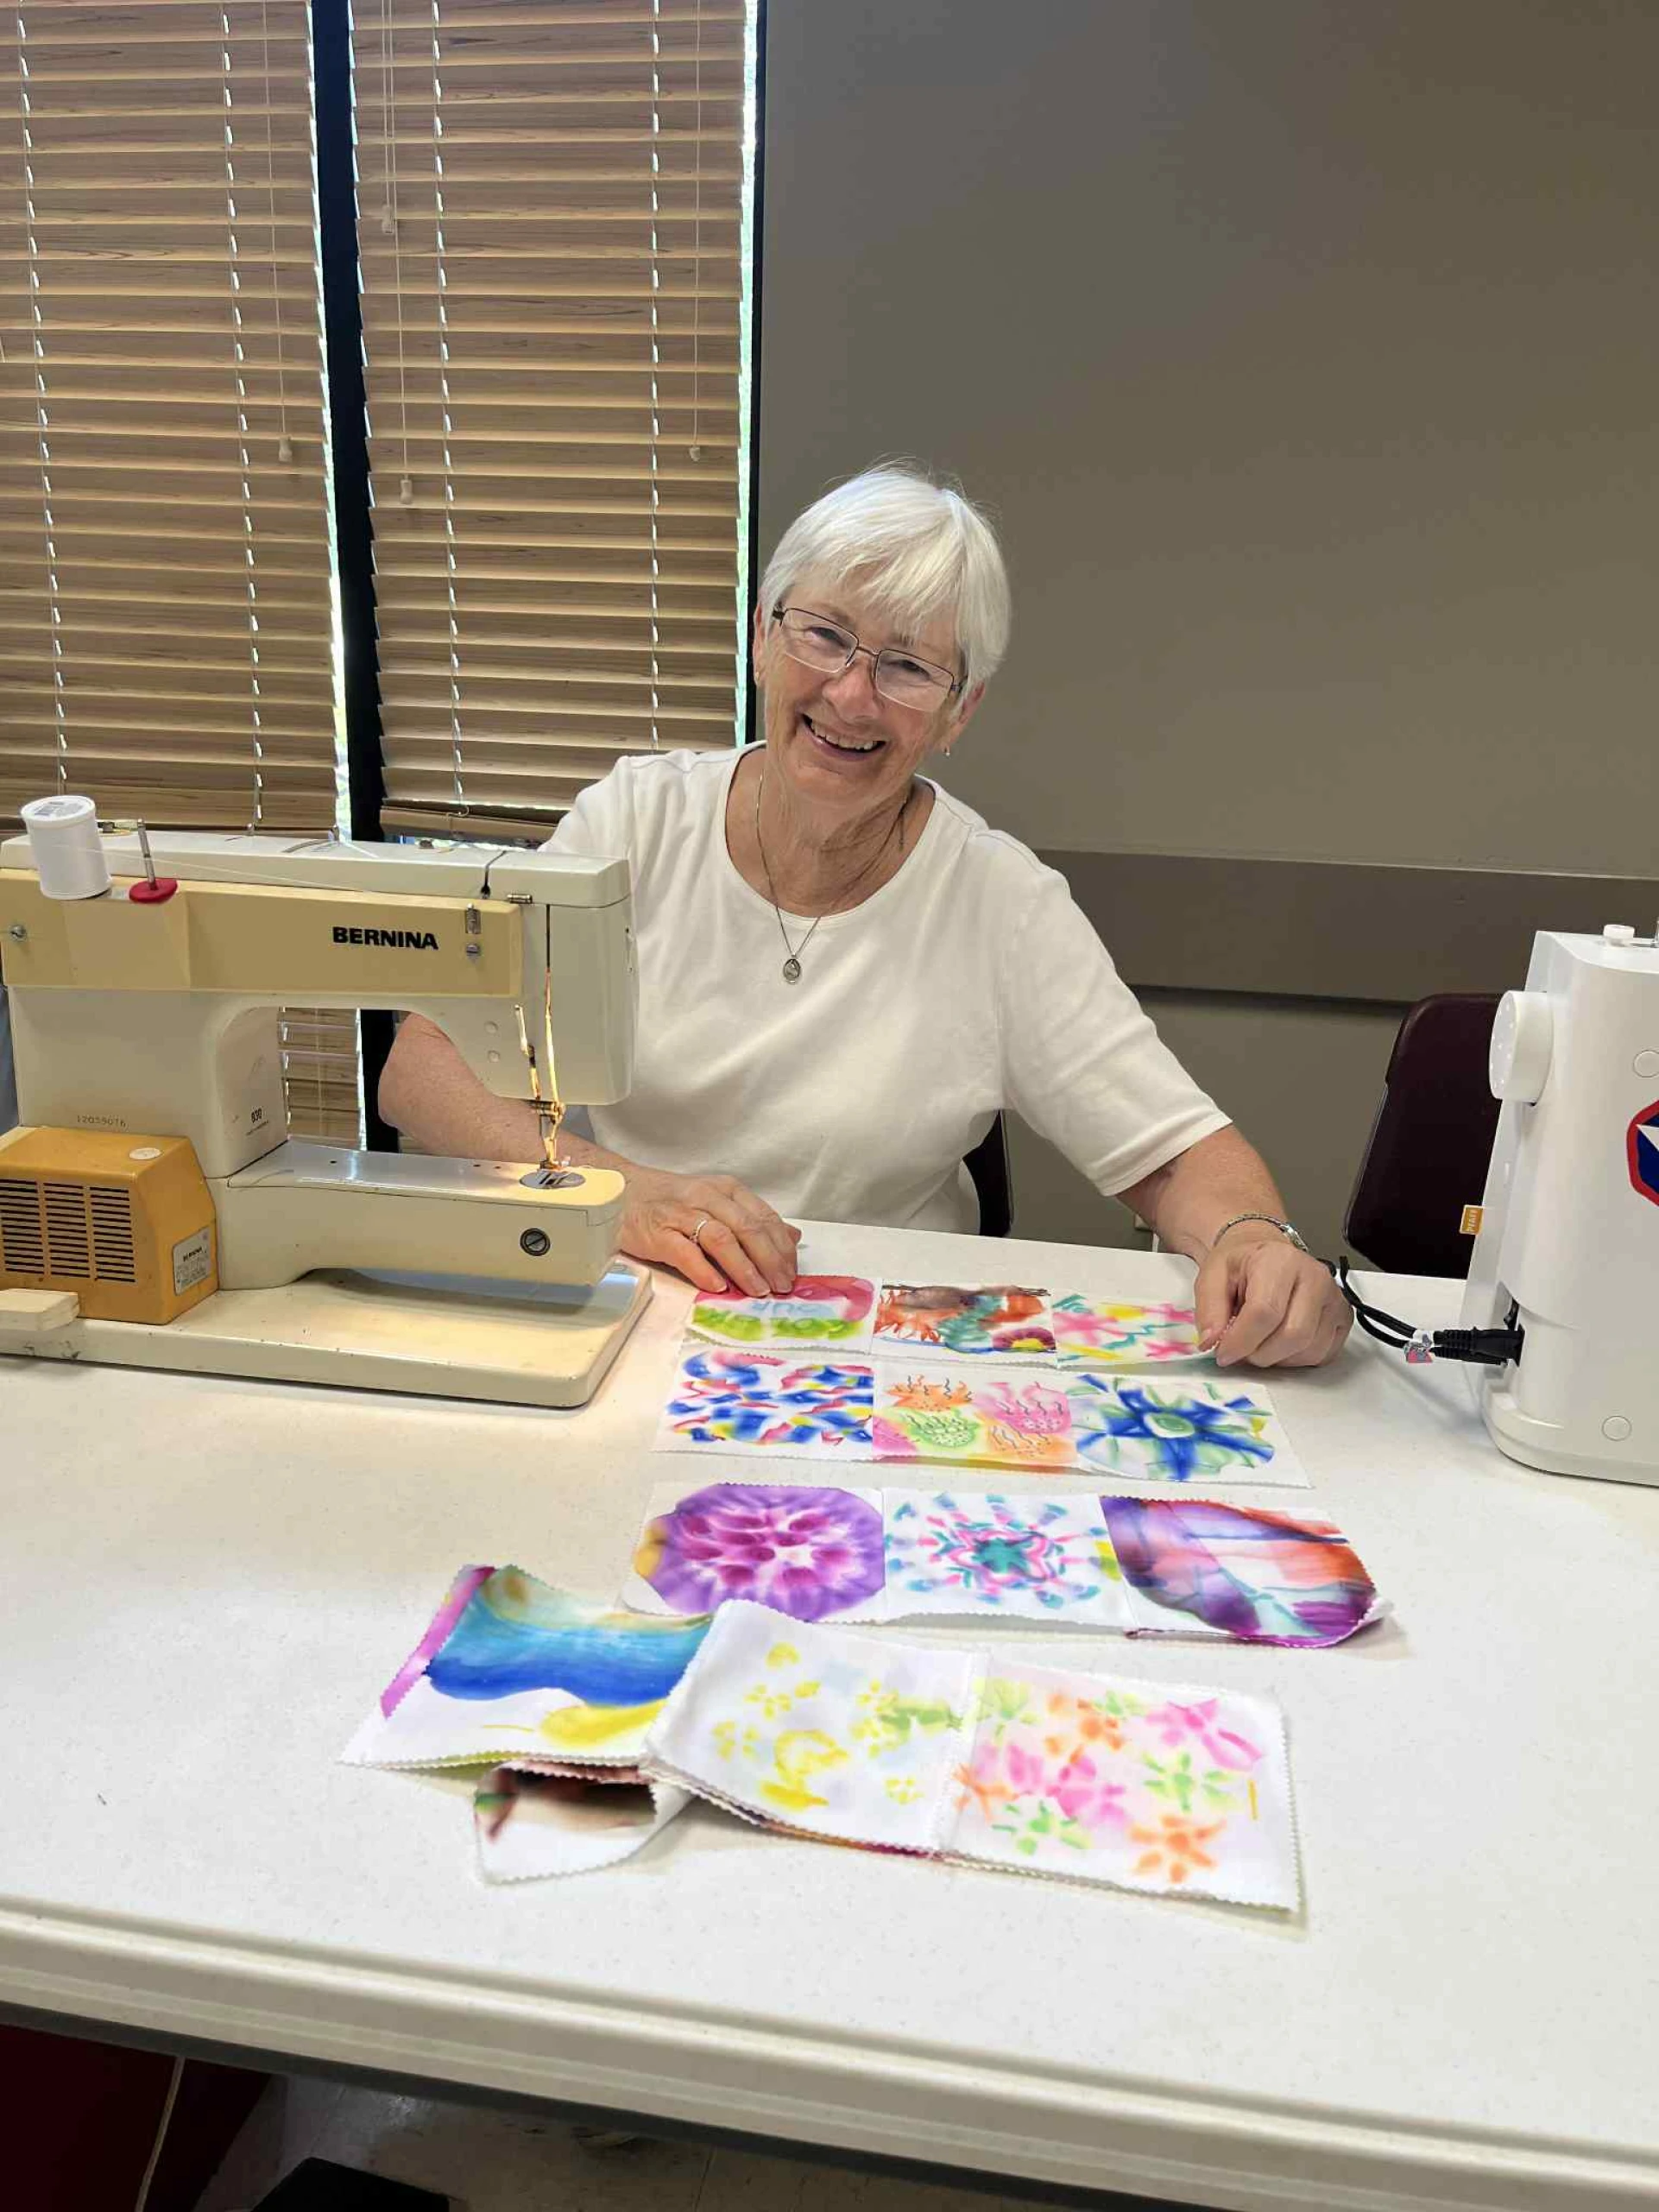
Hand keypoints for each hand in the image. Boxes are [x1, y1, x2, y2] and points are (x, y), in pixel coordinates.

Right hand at [617, 1165, 800, 1296]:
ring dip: (743, 1266)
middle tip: (781, 1286)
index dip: (781, 1247)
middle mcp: (707, 1197)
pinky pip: (685, 1252)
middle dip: (770, 1259)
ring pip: (721, 1237)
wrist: (620, 1190)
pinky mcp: (657, 1232)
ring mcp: (681, 1213)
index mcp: (726, 1190)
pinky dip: (704, 1270)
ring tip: (757, 1290)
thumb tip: (792, 1237)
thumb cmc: (671, 1201)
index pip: (763, 1217)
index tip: (791, 1272)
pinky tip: (718, 1286)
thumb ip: (752, 1219)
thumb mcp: (717, 1201)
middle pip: (747, 1227)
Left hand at [1194, 1229, 1350, 1368]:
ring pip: (1310, 1350)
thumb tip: (1211, 1342)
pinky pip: (1323, 1354)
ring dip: (1278, 1358)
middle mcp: (1316, 1276)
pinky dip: (1297, 1359)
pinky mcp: (1343, 1316)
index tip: (1223, 1353)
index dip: (1241, 1341)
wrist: (1267, 1255)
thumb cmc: (1243, 1265)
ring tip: (1260, 1342)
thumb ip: (1209, 1310)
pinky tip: (1281, 1343)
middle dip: (1260, 1354)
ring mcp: (1334, 1297)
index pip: (1265, 1312)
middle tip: (1242, 1350)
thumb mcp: (1212, 1276)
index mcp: (1280, 1260)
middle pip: (1293, 1335)